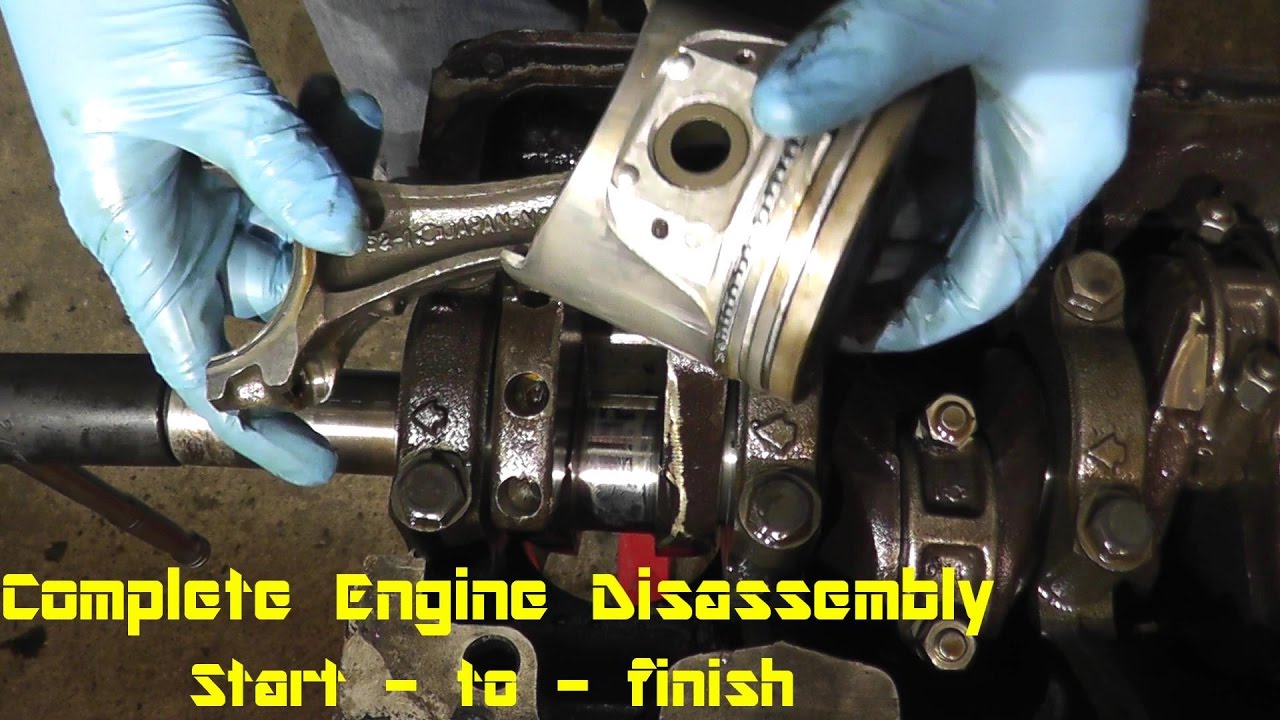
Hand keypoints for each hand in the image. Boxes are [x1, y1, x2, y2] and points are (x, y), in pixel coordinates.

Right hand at [1, 1, 378, 484]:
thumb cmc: (104, 12)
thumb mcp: (201, 95)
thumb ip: (278, 167)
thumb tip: (350, 231)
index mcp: (137, 237)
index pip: (194, 364)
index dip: (253, 422)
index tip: (316, 462)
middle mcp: (169, 224)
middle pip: (271, 289)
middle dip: (332, 258)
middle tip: (376, 213)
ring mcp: (199, 182)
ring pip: (294, 223)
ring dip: (335, 183)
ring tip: (349, 122)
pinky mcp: (224, 140)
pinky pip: (291, 168)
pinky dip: (325, 144)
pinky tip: (339, 104)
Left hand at [752, 0, 1146, 350]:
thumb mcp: (949, 5)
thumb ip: (864, 57)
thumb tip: (777, 108)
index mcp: (1052, 164)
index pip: (984, 284)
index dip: (914, 324)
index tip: (837, 337)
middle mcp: (1037, 146)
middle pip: (953, 244)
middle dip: (875, 266)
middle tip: (789, 275)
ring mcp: (1014, 101)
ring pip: (933, 187)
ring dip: (866, 204)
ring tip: (788, 222)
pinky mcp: (986, 61)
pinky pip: (924, 131)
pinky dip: (871, 144)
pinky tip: (817, 141)